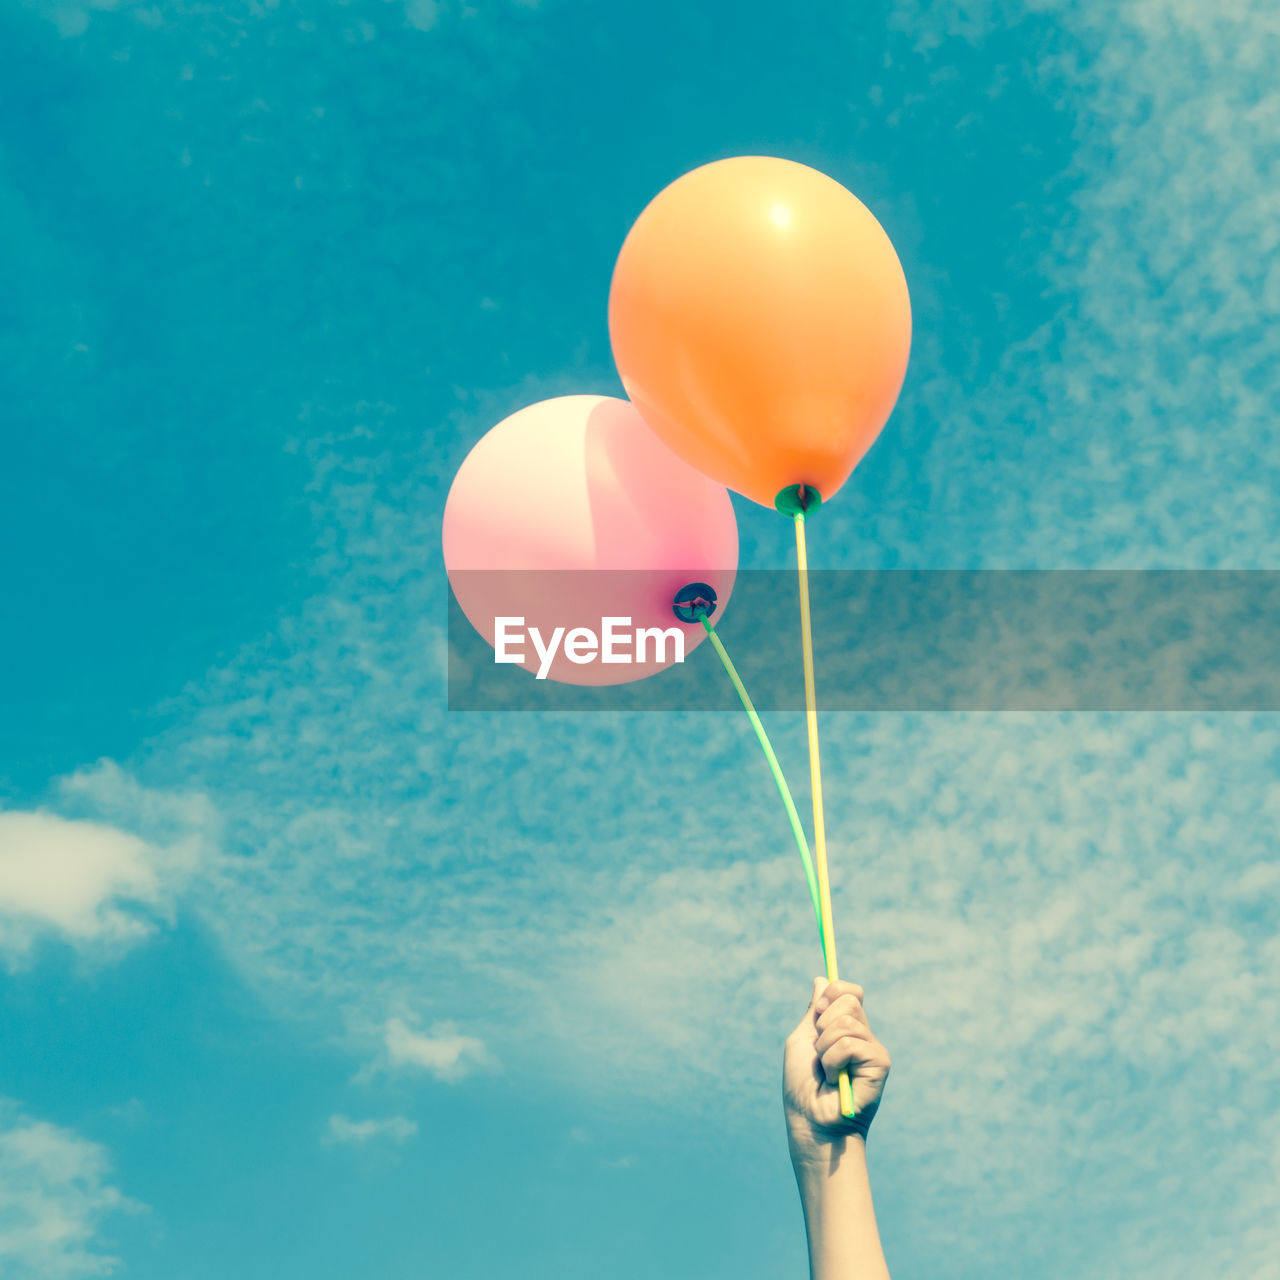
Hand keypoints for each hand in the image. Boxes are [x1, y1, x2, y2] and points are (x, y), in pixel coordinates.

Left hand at [783, 977, 890, 1166]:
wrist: (810, 1121)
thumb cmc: (802, 1086)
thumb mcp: (803, 1040)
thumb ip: (814, 1012)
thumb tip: (822, 979)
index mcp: (845, 1029)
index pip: (850, 992)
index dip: (834, 993)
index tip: (817, 1012)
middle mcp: (863, 1036)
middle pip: (849, 1000)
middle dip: (824, 1023)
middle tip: (819, 1050)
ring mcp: (873, 1049)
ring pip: (847, 1022)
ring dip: (824, 1048)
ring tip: (826, 1071)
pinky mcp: (880, 1064)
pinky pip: (851, 1044)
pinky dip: (833, 1061)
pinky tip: (836, 1080)